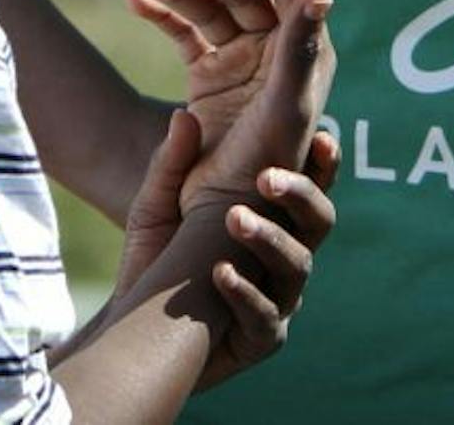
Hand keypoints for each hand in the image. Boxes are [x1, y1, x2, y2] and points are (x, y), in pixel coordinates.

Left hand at [108, 114, 340, 390]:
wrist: (130, 326)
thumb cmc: (155, 258)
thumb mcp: (156, 205)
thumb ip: (172, 163)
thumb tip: (184, 115)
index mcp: (272, 219)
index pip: (309, 187)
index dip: (323, 164)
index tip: (321, 138)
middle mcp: (284, 257)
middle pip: (318, 222)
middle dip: (300, 195)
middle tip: (267, 178)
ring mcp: (277, 299)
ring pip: (297, 266)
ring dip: (269, 240)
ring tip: (234, 220)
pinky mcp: (260, 338)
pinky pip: (267, 317)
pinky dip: (246, 294)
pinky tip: (221, 275)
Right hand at [125, 0, 333, 211]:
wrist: (225, 214)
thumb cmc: (267, 164)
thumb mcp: (286, 105)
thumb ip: (300, 47)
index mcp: (301, 49)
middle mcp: (274, 49)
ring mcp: (239, 60)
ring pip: (206, 6)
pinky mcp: (210, 75)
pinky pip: (184, 31)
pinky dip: (160, 12)